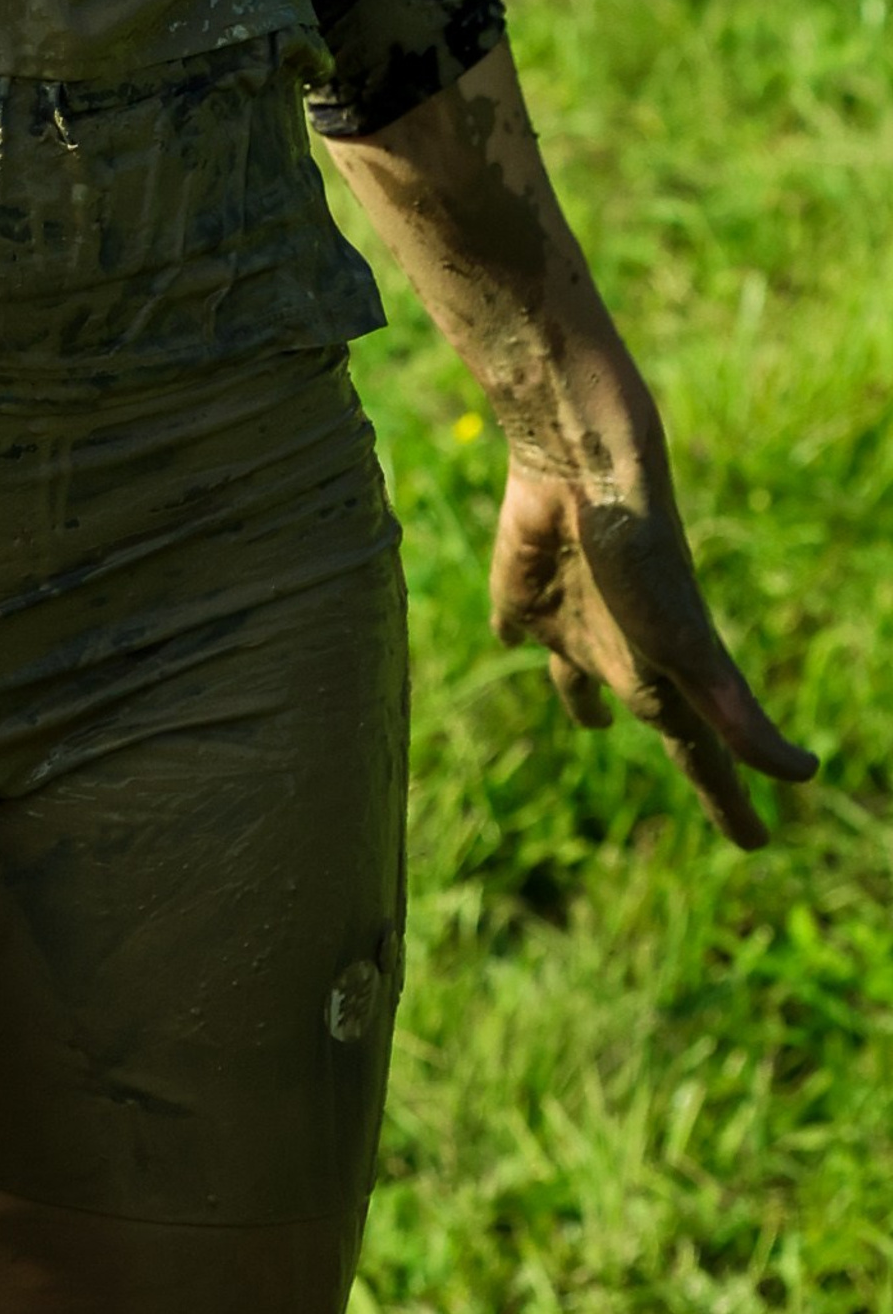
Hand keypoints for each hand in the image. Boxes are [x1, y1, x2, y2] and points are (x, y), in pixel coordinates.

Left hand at [491, 463, 815, 848]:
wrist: (583, 471)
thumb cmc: (642, 565)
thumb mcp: (688, 646)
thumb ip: (733, 714)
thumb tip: (804, 774)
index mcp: (659, 681)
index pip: (700, 758)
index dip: (727, 802)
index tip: (755, 842)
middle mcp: (619, 657)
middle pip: (649, 723)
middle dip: (684, 757)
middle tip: (705, 785)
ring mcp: (568, 624)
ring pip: (576, 678)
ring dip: (583, 703)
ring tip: (594, 724)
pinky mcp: (520, 593)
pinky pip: (513, 622)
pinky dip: (511, 631)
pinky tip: (508, 635)